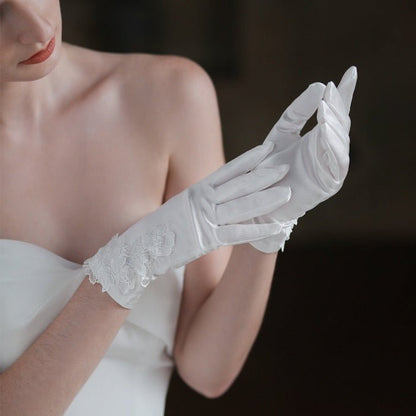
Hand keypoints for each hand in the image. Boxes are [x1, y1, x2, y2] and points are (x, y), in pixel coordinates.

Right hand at [82, 141, 291, 307]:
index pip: (227, 171)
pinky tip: (274, 227)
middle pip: (238, 186)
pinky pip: (236, 235)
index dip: (249, 160)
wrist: (139, 248)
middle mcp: (202, 201)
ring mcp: (205, 220)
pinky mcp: (206, 240)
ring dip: (265, 200)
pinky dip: (256, 231)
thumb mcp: (181, 204)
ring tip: (287, 192)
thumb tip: (220, 191)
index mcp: (197, 190)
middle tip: (286, 166)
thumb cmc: (159, 227)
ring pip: (241, 207)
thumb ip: (202, 197)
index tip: (268, 150)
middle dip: (263, 176)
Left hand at [249, 66, 357, 252]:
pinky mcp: (329, 184)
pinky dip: (332, 146)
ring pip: (340, 142)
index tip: (351, 71)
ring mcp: (331, 168)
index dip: (344, 93)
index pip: (336, 112)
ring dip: (335, 124)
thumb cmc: (268, 167)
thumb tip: (319, 85)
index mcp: (319, 138)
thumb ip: (297, 112)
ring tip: (327, 108)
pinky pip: (336, 163)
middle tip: (332, 90)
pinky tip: (327, 130)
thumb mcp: (281, 133)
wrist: (258, 200)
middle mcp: (328, 151)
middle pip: (341, 125)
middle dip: (338, 107)